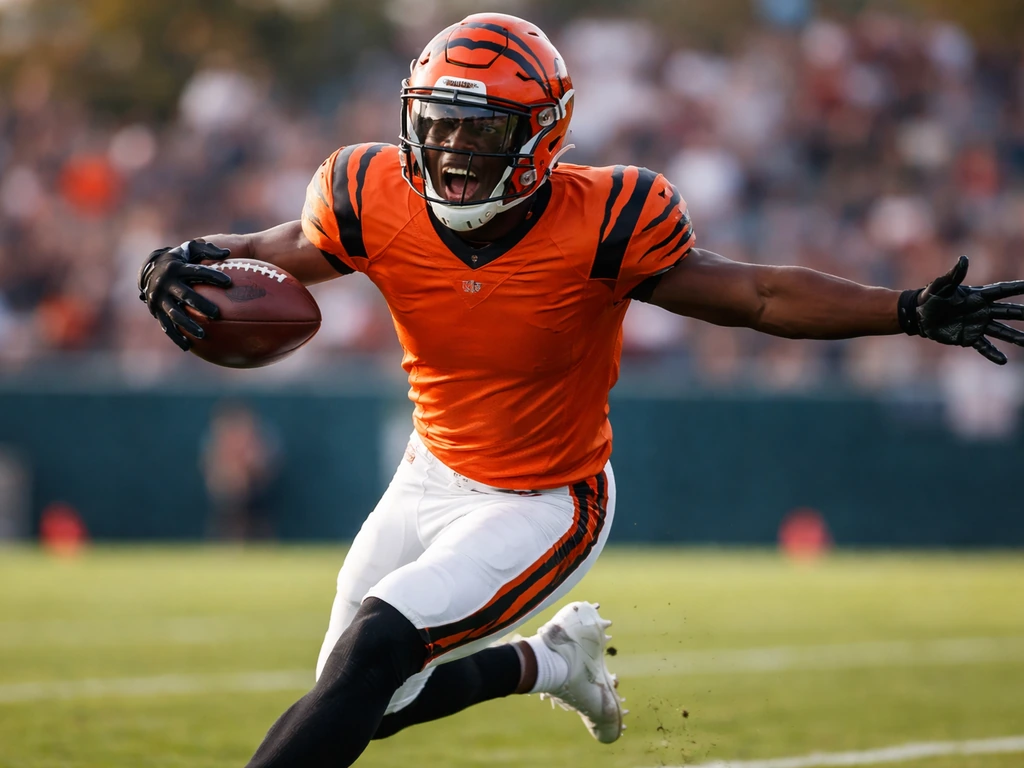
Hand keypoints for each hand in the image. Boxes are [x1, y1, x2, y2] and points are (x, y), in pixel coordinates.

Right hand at [138, 240, 231, 350]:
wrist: (149, 268)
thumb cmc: (180, 259)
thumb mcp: (191, 250)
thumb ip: (208, 250)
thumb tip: (228, 253)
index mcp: (177, 268)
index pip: (197, 271)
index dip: (212, 275)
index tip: (228, 282)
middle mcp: (166, 283)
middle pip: (185, 295)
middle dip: (200, 304)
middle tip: (217, 313)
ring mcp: (159, 298)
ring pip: (174, 313)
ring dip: (188, 324)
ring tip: (202, 334)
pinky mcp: (156, 310)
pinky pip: (166, 325)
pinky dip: (176, 336)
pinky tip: (188, 346)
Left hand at [898, 255, 1023, 364]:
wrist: (919, 315)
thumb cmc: (930, 297)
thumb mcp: (941, 286)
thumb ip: (954, 275)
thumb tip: (964, 259)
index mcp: (977, 296)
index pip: (1002, 290)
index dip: (1018, 287)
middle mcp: (982, 311)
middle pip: (1008, 312)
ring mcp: (977, 325)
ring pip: (1002, 331)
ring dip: (1015, 337)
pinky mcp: (968, 337)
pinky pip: (984, 346)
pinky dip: (993, 354)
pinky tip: (1003, 361)